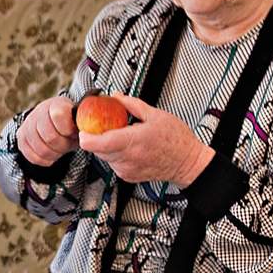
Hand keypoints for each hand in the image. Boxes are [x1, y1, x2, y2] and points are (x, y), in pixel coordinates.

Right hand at [17, 96, 78, 166]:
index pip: (59, 115)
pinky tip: (52, 153)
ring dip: (55, 154)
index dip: (67, 129)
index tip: (73, 132)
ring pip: (41, 149)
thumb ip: (82, 124)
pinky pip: (34, 157)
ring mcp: (27, 125)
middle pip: (50, 137)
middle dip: (63, 145)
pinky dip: (46, 160)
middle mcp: (38, 112)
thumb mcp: (79, 121)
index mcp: (56, 104)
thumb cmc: (70, 124)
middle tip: (68, 143)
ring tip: (61, 148)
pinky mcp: (21, 139)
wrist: (54, 123)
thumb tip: (86, 135)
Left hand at [78, 92, 213, 186]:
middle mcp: (127, 159)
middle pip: (97, 149)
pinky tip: (129, 147)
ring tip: (123, 136)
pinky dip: (115, 154)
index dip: (86, 135)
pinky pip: (113, 163)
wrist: (188, 163)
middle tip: (106, 125)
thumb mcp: (155, 114)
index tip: (84, 127)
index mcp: (133, 141)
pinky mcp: (128, 176)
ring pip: (104, 156)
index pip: (98, 143)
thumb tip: (116, 96)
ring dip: (107, 145)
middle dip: (98, 136)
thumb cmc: (177, 141)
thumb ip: (131, 104)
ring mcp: (127, 170)